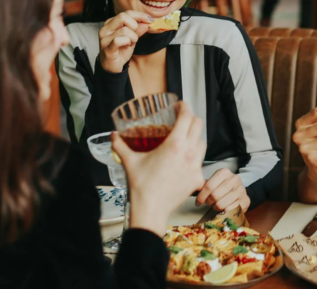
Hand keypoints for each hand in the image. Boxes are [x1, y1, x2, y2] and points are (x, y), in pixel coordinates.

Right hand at [98, 10, 152, 72]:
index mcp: (111, 23)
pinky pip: (119, 40)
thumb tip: (147, 22)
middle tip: (136, 35)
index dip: (140, 15)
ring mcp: (104, 38)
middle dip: (135, 25)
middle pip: (123, 16)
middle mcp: (106, 28)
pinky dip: (127, 42)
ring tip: (131, 43)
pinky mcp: (107, 48)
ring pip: (124, 30)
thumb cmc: (120, 50)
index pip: (127, 13)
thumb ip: (139, 29)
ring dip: (133, 37)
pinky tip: (127, 46)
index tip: (151, 20)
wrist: (112, 67)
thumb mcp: (132, 38)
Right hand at [112, 101, 205, 235]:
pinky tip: (186, 159)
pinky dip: (195, 156)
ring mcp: (195, 166)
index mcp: (175, 145)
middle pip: (198, 126)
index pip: (187, 117)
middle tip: (183, 118)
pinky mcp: (197, 178)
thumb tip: (113, 136)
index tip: (180, 105)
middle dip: (191, 118)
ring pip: (202, 142)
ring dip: (195, 136)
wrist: (151, 210)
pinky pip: (201, 161)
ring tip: (186, 137)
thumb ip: (120, 146)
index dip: (185, 107)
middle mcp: (189, 153)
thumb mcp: (129, 161)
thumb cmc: (142, 187)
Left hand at [196, 168, 250, 211]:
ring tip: (215, 206)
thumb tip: (191, 186)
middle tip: (208, 203)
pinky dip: (224, 212)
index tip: (198, 202)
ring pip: (221, 204)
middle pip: (215, 195)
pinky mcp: (245, 201)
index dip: (201, 196)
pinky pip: (229, 210)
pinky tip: (223, 209)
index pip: (209, 185)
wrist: (238, 193)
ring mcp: (241, 190)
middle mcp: (235, 179)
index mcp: (224, 172)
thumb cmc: (222, 188)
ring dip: (216, 208)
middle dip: (208, 202)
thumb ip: (203, 185)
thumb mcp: (213, 183)